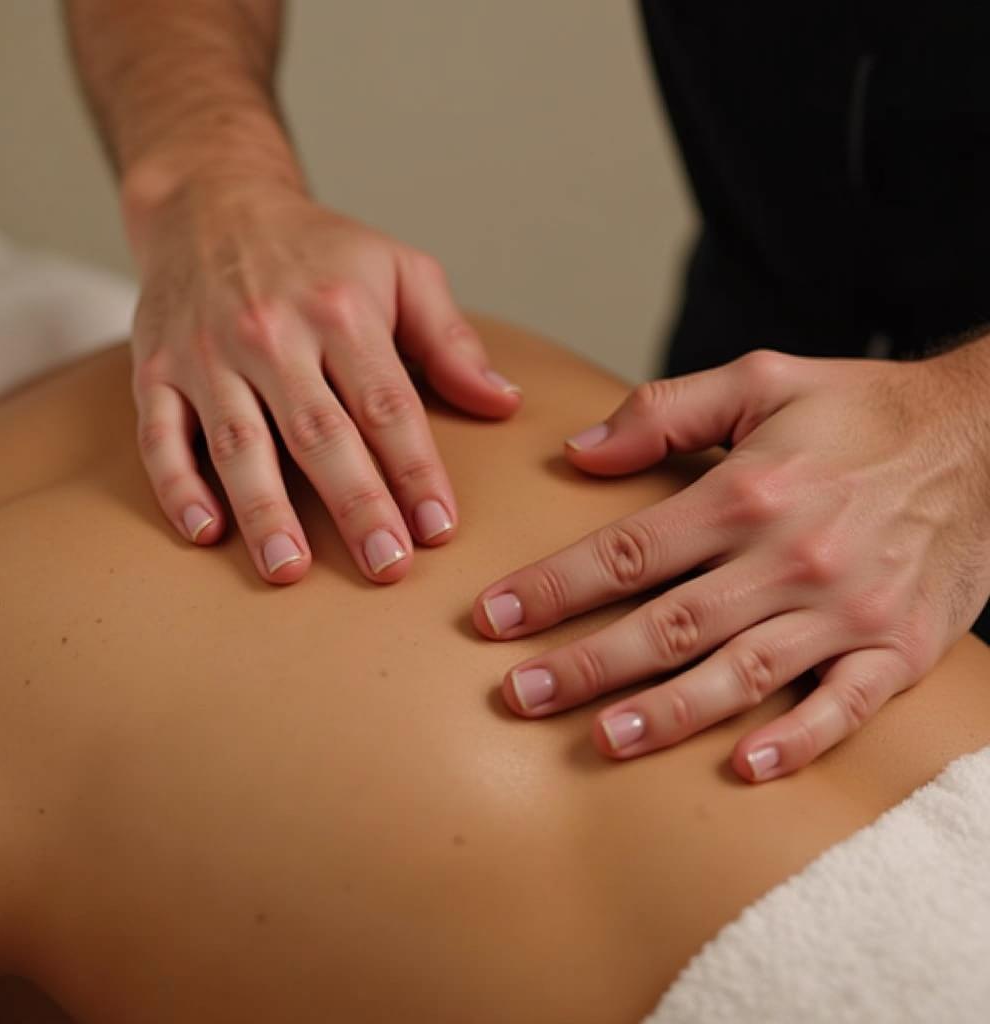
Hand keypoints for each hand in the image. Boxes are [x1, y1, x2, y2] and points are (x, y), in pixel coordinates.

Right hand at [130, 177, 520, 582]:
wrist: (211, 202)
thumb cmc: (318, 250)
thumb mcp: (399, 270)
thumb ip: (451, 339)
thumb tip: (504, 403)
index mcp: (340, 310)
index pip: (386, 405)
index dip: (415, 470)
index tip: (439, 528)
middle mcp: (271, 333)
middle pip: (319, 432)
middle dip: (355, 504)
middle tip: (386, 567)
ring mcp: (208, 353)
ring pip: (238, 441)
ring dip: (264, 509)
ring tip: (290, 570)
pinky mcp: (156, 369)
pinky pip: (160, 434)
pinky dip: (177, 485)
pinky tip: (205, 533)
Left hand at [474, 345, 989, 780]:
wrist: (987, 435)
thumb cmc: (862, 408)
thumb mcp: (762, 380)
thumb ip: (665, 410)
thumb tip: (580, 450)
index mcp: (747, 493)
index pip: (626, 552)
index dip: (552, 588)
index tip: (494, 617)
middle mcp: (790, 558)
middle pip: (666, 624)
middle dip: (585, 664)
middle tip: (519, 696)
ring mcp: (846, 611)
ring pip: (739, 673)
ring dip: (666, 712)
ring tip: (602, 740)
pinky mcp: (898, 647)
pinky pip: (843, 707)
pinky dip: (796, 740)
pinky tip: (743, 766)